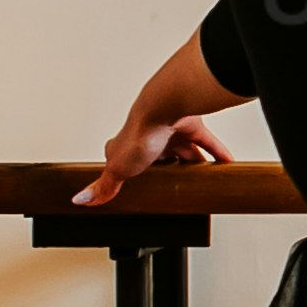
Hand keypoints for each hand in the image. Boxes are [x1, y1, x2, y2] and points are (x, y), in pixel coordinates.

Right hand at [74, 108, 232, 207]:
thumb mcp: (118, 168)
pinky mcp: (192, 126)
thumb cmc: (140, 132)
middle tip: (171, 185)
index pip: (121, 158)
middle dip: (164, 167)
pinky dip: (217, 153)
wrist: (165, 108)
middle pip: (157, 155)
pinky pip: (207, 142)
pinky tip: (225, 165)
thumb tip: (81, 199)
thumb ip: (104, 186)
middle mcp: (149, 135)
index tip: (128, 182)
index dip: (124, 169)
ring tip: (200, 179)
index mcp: (126, 144)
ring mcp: (171, 130)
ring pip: (184, 149)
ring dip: (193, 163)